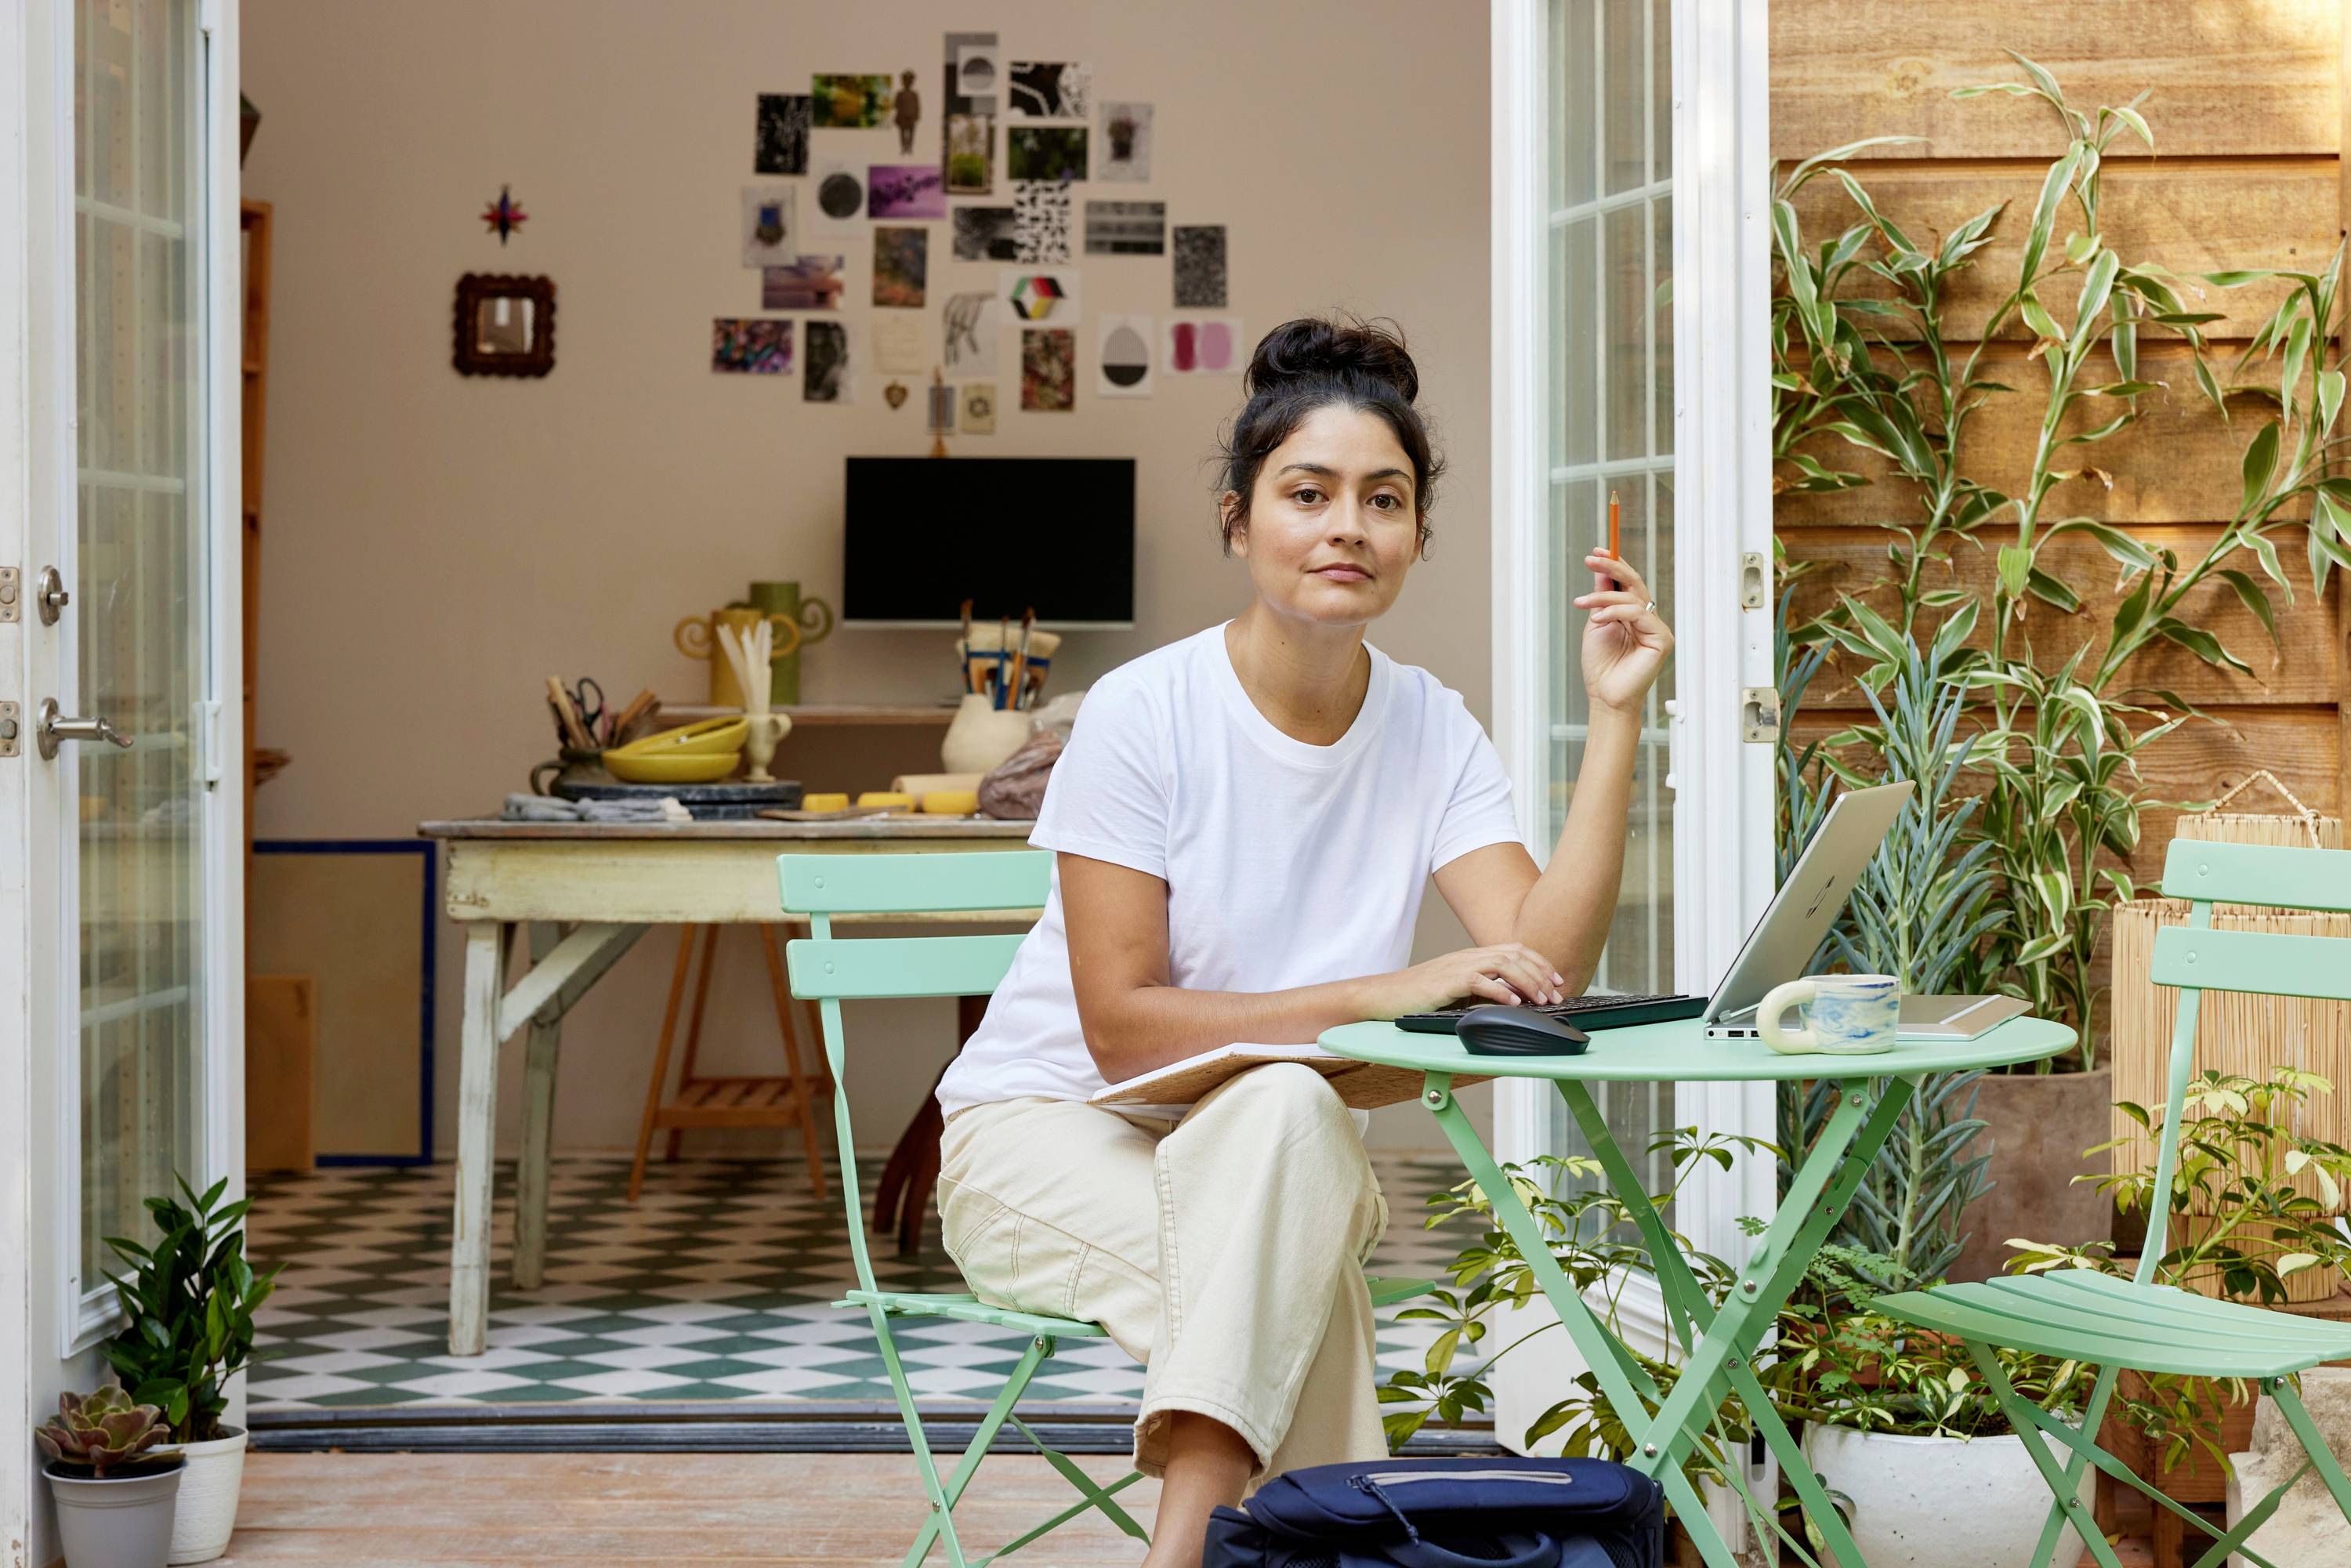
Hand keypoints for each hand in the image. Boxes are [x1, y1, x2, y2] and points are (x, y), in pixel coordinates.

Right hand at [1353, 945, 1569, 1019]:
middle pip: (1515, 954)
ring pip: (1503, 964)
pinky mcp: (1448, 981)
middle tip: (1556, 994)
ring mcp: (1458, 966)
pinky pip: (1480, 981)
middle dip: (1541, 974)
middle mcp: (1468, 956)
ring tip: (1541, 1000)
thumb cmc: (1420, 996)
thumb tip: (1513, 999)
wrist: (1385, 995)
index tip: (1557, 980)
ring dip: (1527, 982)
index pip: (1515, 950)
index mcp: (1472, 955)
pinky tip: (1514, 1004)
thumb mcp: (1457, 989)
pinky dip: (1501, 992)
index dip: (1540, 963)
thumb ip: (1483, 989)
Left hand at [1576, 551, 1673, 715]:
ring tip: (1582, 603)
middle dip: (1612, 566)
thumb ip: (1602, 598)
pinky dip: (1615, 612)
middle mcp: (1647, 619)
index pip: (1628, 584)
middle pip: (1634, 583)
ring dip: (1603, 596)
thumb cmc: (1600, 666)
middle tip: (1591, 558)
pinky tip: (1597, 620)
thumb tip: (1602, 570)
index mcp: (1633, 616)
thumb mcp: (1597, 624)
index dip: (1615, 565)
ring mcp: (1657, 629)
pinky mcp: (1662, 639)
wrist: (1605, 696)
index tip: (1595, 552)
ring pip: (1632, 597)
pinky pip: (1639, 614)